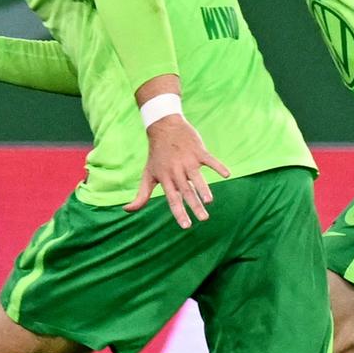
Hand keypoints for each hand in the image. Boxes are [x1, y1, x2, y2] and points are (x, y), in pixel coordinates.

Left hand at [136, 98, 223, 226]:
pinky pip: (210, 159)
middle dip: (195, 206)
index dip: (179, 212)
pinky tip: (227, 174)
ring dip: (204, 188)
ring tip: (209, 201)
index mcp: (165, 178)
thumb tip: (126, 210)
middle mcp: (176, 170)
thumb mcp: (147, 174)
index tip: (186, 226)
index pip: (172, 199)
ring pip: (197, 177)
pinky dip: (218, 166)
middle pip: (186, 191)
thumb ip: (141, 195)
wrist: (163, 127)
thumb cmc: (156, 155)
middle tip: (204, 219)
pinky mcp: (198, 150)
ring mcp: (187, 160)